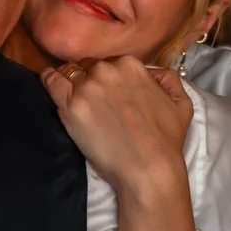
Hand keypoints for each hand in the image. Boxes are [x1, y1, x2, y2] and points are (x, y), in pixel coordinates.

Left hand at [44, 58, 193, 202]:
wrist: (149, 168)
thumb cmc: (166, 140)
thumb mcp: (181, 103)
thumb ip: (168, 79)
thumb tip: (154, 73)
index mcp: (131, 64)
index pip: (109, 62)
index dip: (106, 77)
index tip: (106, 92)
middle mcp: (107, 69)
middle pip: (87, 66)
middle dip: (88, 79)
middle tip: (91, 100)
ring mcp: (87, 87)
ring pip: (68, 72)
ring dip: (69, 82)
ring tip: (71, 97)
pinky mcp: (71, 106)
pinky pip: (51, 82)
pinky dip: (50, 82)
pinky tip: (51, 86)